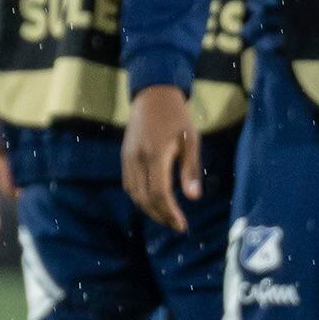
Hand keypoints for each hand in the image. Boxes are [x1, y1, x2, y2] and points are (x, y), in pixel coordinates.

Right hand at [121, 85, 201, 231]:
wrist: (152, 94)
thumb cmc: (176, 116)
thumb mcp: (190, 139)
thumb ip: (190, 168)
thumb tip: (193, 197)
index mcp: (155, 154)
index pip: (159, 192)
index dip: (169, 212)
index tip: (182, 225)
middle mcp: (137, 158)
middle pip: (144, 197)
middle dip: (160, 215)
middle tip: (176, 225)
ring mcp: (128, 157)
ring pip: (134, 193)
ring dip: (149, 209)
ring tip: (166, 217)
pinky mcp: (124, 156)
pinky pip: (128, 184)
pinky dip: (139, 197)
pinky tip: (152, 201)